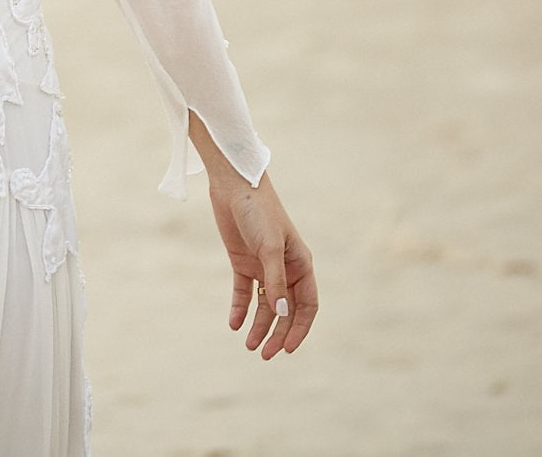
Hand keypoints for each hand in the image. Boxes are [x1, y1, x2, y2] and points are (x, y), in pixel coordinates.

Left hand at [189, 111, 317, 357]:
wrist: (234, 186)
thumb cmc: (259, 212)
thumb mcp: (269, 247)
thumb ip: (275, 281)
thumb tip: (281, 314)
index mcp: (301, 264)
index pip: (307, 306)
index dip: (299, 328)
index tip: (288, 349)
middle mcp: (285, 268)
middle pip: (285, 310)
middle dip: (277, 333)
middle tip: (264, 355)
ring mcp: (263, 266)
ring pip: (265, 305)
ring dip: (259, 326)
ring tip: (249, 346)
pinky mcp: (243, 262)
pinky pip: (244, 292)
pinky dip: (240, 309)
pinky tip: (234, 324)